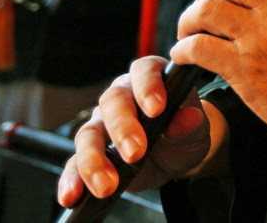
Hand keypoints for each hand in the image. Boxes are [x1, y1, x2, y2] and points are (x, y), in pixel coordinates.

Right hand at [57, 57, 211, 205]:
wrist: (177, 154)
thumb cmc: (184, 129)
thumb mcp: (194, 126)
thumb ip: (189, 121)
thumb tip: (188, 118)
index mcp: (149, 78)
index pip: (144, 72)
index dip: (148, 87)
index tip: (156, 109)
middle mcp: (121, 96)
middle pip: (112, 102)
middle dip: (122, 128)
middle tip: (136, 152)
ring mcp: (102, 124)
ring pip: (89, 134)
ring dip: (94, 160)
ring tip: (107, 183)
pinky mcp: (91, 153)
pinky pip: (75, 164)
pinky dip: (73, 179)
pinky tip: (73, 194)